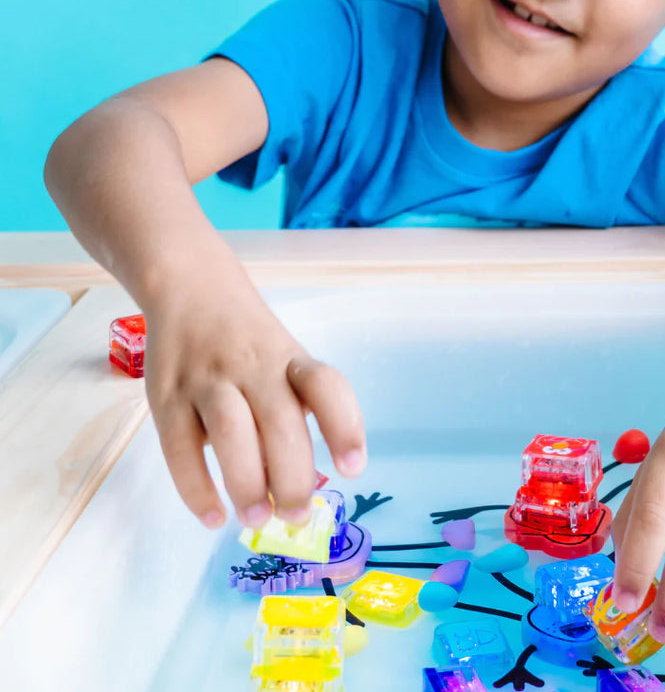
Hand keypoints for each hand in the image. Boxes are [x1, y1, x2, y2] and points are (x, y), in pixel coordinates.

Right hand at [144, 273, 365, 529]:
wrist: (192, 288)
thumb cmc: (251, 343)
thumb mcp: (285, 361)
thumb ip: (295, 410)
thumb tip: (300, 486)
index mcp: (291, 360)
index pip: (326, 386)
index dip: (344, 426)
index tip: (353, 468)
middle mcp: (254, 368)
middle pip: (281, 422)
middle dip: (293, 476)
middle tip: (296, 516)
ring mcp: (209, 380)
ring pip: (232, 431)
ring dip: (247, 482)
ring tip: (257, 520)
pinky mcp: (167, 396)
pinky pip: (179, 446)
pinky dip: (196, 488)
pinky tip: (213, 516)